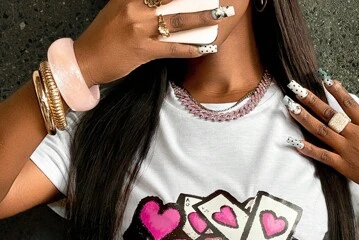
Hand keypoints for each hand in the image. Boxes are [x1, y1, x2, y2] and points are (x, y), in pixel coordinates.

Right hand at [72, 0, 224, 86]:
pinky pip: (172, 47)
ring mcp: (139, 29)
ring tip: (220, 16)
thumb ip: (138, 4)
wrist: (85, 61)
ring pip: (177, 21)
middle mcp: (134, 8)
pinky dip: (190, 48)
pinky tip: (205, 48)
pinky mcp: (142, 50)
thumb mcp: (118, 10)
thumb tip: (161, 3)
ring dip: (201, 19)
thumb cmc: (104, 38)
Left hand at [284, 78, 358, 202]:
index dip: (337, 91)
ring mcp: (346, 150)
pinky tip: (296, 142)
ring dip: (305, 118)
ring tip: (291, 107)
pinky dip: (309, 149)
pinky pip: (322, 155)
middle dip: (312, 101)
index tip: (326, 80)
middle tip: (297, 90)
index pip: (349, 104)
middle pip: (329, 114)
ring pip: (321, 131)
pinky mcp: (341, 165)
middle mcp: (354, 135)